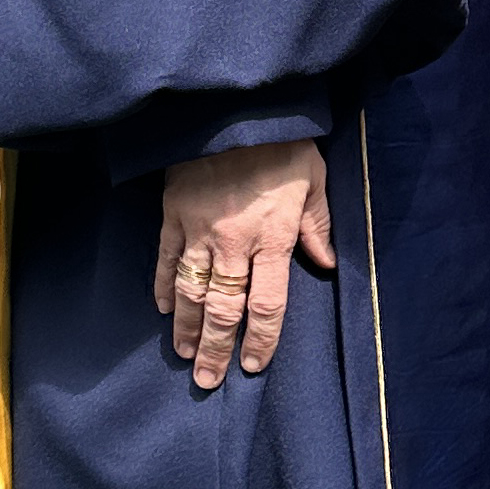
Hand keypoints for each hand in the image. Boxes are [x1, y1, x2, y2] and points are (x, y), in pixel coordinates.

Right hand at [154, 138, 334, 389]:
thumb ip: (318, 226)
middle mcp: (234, 243)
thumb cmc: (282, 144)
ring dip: (186, 327)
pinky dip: (162, 286)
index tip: (252, 366)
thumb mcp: (313, 180)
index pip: (266, 305)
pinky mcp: (173, 214)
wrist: (234, 108)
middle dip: (216, 349)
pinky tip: (161, 308)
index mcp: (273, 238)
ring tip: (185, 355)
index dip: (260, 340)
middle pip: (224, 309)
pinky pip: (164, 258)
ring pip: (190, 291)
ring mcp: (198, 230)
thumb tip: (328, 264)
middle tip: (207, 381)